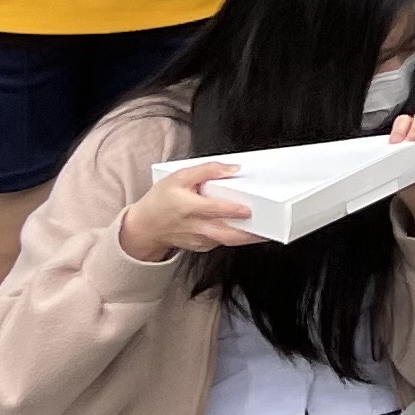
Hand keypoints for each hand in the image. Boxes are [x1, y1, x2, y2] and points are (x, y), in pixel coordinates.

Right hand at [119, 160, 256, 261]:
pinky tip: (248, 229)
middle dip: (249, 234)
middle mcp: (195, 226)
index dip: (232, 210)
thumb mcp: (179, 177)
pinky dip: (236, 237)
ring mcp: (199, 239)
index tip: (248, 209)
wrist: (145, 227)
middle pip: (227, 234)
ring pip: (227, 240)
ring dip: (247, 238)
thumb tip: (232, 169)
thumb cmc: (161, 200)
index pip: (214, 210)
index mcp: (188, 207)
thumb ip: (207, 170)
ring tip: (266, 230)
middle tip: (268, 228)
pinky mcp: (202, 246)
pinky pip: (222, 241)